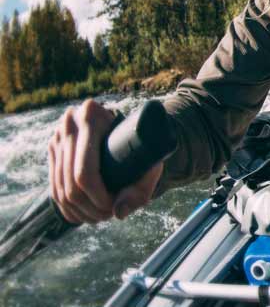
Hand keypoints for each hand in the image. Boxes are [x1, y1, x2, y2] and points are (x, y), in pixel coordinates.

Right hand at [48, 99, 162, 223]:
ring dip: (78, 211)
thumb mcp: (150, 160)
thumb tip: (119, 214)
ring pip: (60, 188)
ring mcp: (58, 136)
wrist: (131, 126)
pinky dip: (67, 207)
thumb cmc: (145, 143)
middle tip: (108, 215)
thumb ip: (140, 188)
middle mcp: (69, 123)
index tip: (114, 207)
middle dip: (89, 207)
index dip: (98, 197)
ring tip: (99, 217)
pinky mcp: (54, 149)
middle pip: (71, 183)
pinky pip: (54, 186)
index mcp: (92, 116)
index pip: (85, 172)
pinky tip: (81, 216)